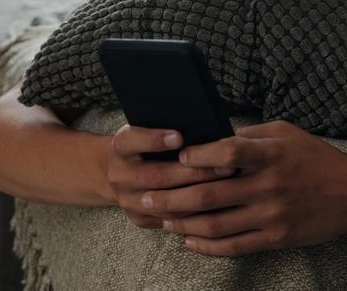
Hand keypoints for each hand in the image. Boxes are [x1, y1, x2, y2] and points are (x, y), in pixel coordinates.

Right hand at [105, 125, 227, 228]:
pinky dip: (194, 213)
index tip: (179, 137)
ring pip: (166, 202)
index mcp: (121, 147)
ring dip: (199, 194)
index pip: (132, 141)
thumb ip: (167, 127)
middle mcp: (120, 175)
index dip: (155, 140)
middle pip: (157, 176)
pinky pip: (170, 220)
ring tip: (227, 185)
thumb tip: (203, 127)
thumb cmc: (146, 145)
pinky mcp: (139, 218)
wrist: (118, 172)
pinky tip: (218, 204)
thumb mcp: (147, 129)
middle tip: (225, 166)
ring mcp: (127, 200)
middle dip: (194, 172)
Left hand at [143, 120, 346, 256]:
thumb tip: (213, 137)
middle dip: (171, 197)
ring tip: (162, 218)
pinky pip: (233, 247)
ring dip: (182, 223)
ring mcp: (271, 216)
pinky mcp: (276, 239)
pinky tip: (189, 240)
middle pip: (208, 195)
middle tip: (145, 195)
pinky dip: (206, 246)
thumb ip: (250, 136)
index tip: (175, 158)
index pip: (224, 154)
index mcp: (270, 155)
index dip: (195, 157)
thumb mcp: (287, 133)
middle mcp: (268, 186)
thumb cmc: (317, 158)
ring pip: (215, 225)